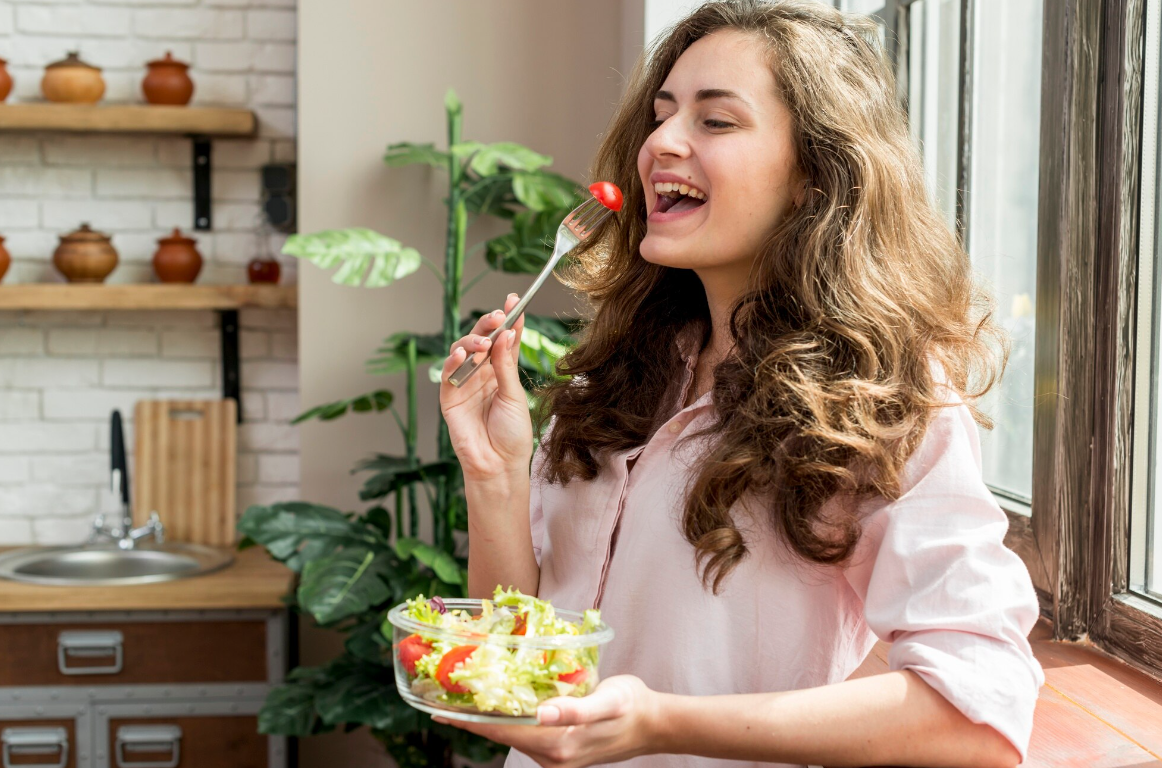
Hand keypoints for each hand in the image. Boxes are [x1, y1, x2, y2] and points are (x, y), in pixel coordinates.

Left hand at [434, 676, 659, 767]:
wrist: (653, 724)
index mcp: (557, 744)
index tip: (437, 710)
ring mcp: (554, 756)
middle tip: (441, 697)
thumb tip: (541, 712)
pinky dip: (507, 719)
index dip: (468, 721)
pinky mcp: (559, 749)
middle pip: (500, 735)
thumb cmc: (631, 705)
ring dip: (488, 718)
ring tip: (463, 697)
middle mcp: (550, 755)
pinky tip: (499, 703)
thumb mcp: (608, 700)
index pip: (501, 732)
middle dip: (471, 718)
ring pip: (511, 734)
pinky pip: (524, 734)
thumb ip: (575, 709)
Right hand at [439, 293, 532, 481]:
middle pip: (481, 340)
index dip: (508, 319)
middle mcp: (482, 374)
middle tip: (498, 316)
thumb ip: (507, 366)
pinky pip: (447, 375)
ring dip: (472, 343)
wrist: (499, 465)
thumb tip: (507, 333)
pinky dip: (452, 362)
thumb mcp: (515, 396)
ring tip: (485, 343)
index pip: (504, 339)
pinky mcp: (449, 398)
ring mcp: (464, 384)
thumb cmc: (512, 434)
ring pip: (462, 352)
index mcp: (501, 372)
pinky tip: (462, 355)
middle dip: (488, 325)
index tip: (513, 300)